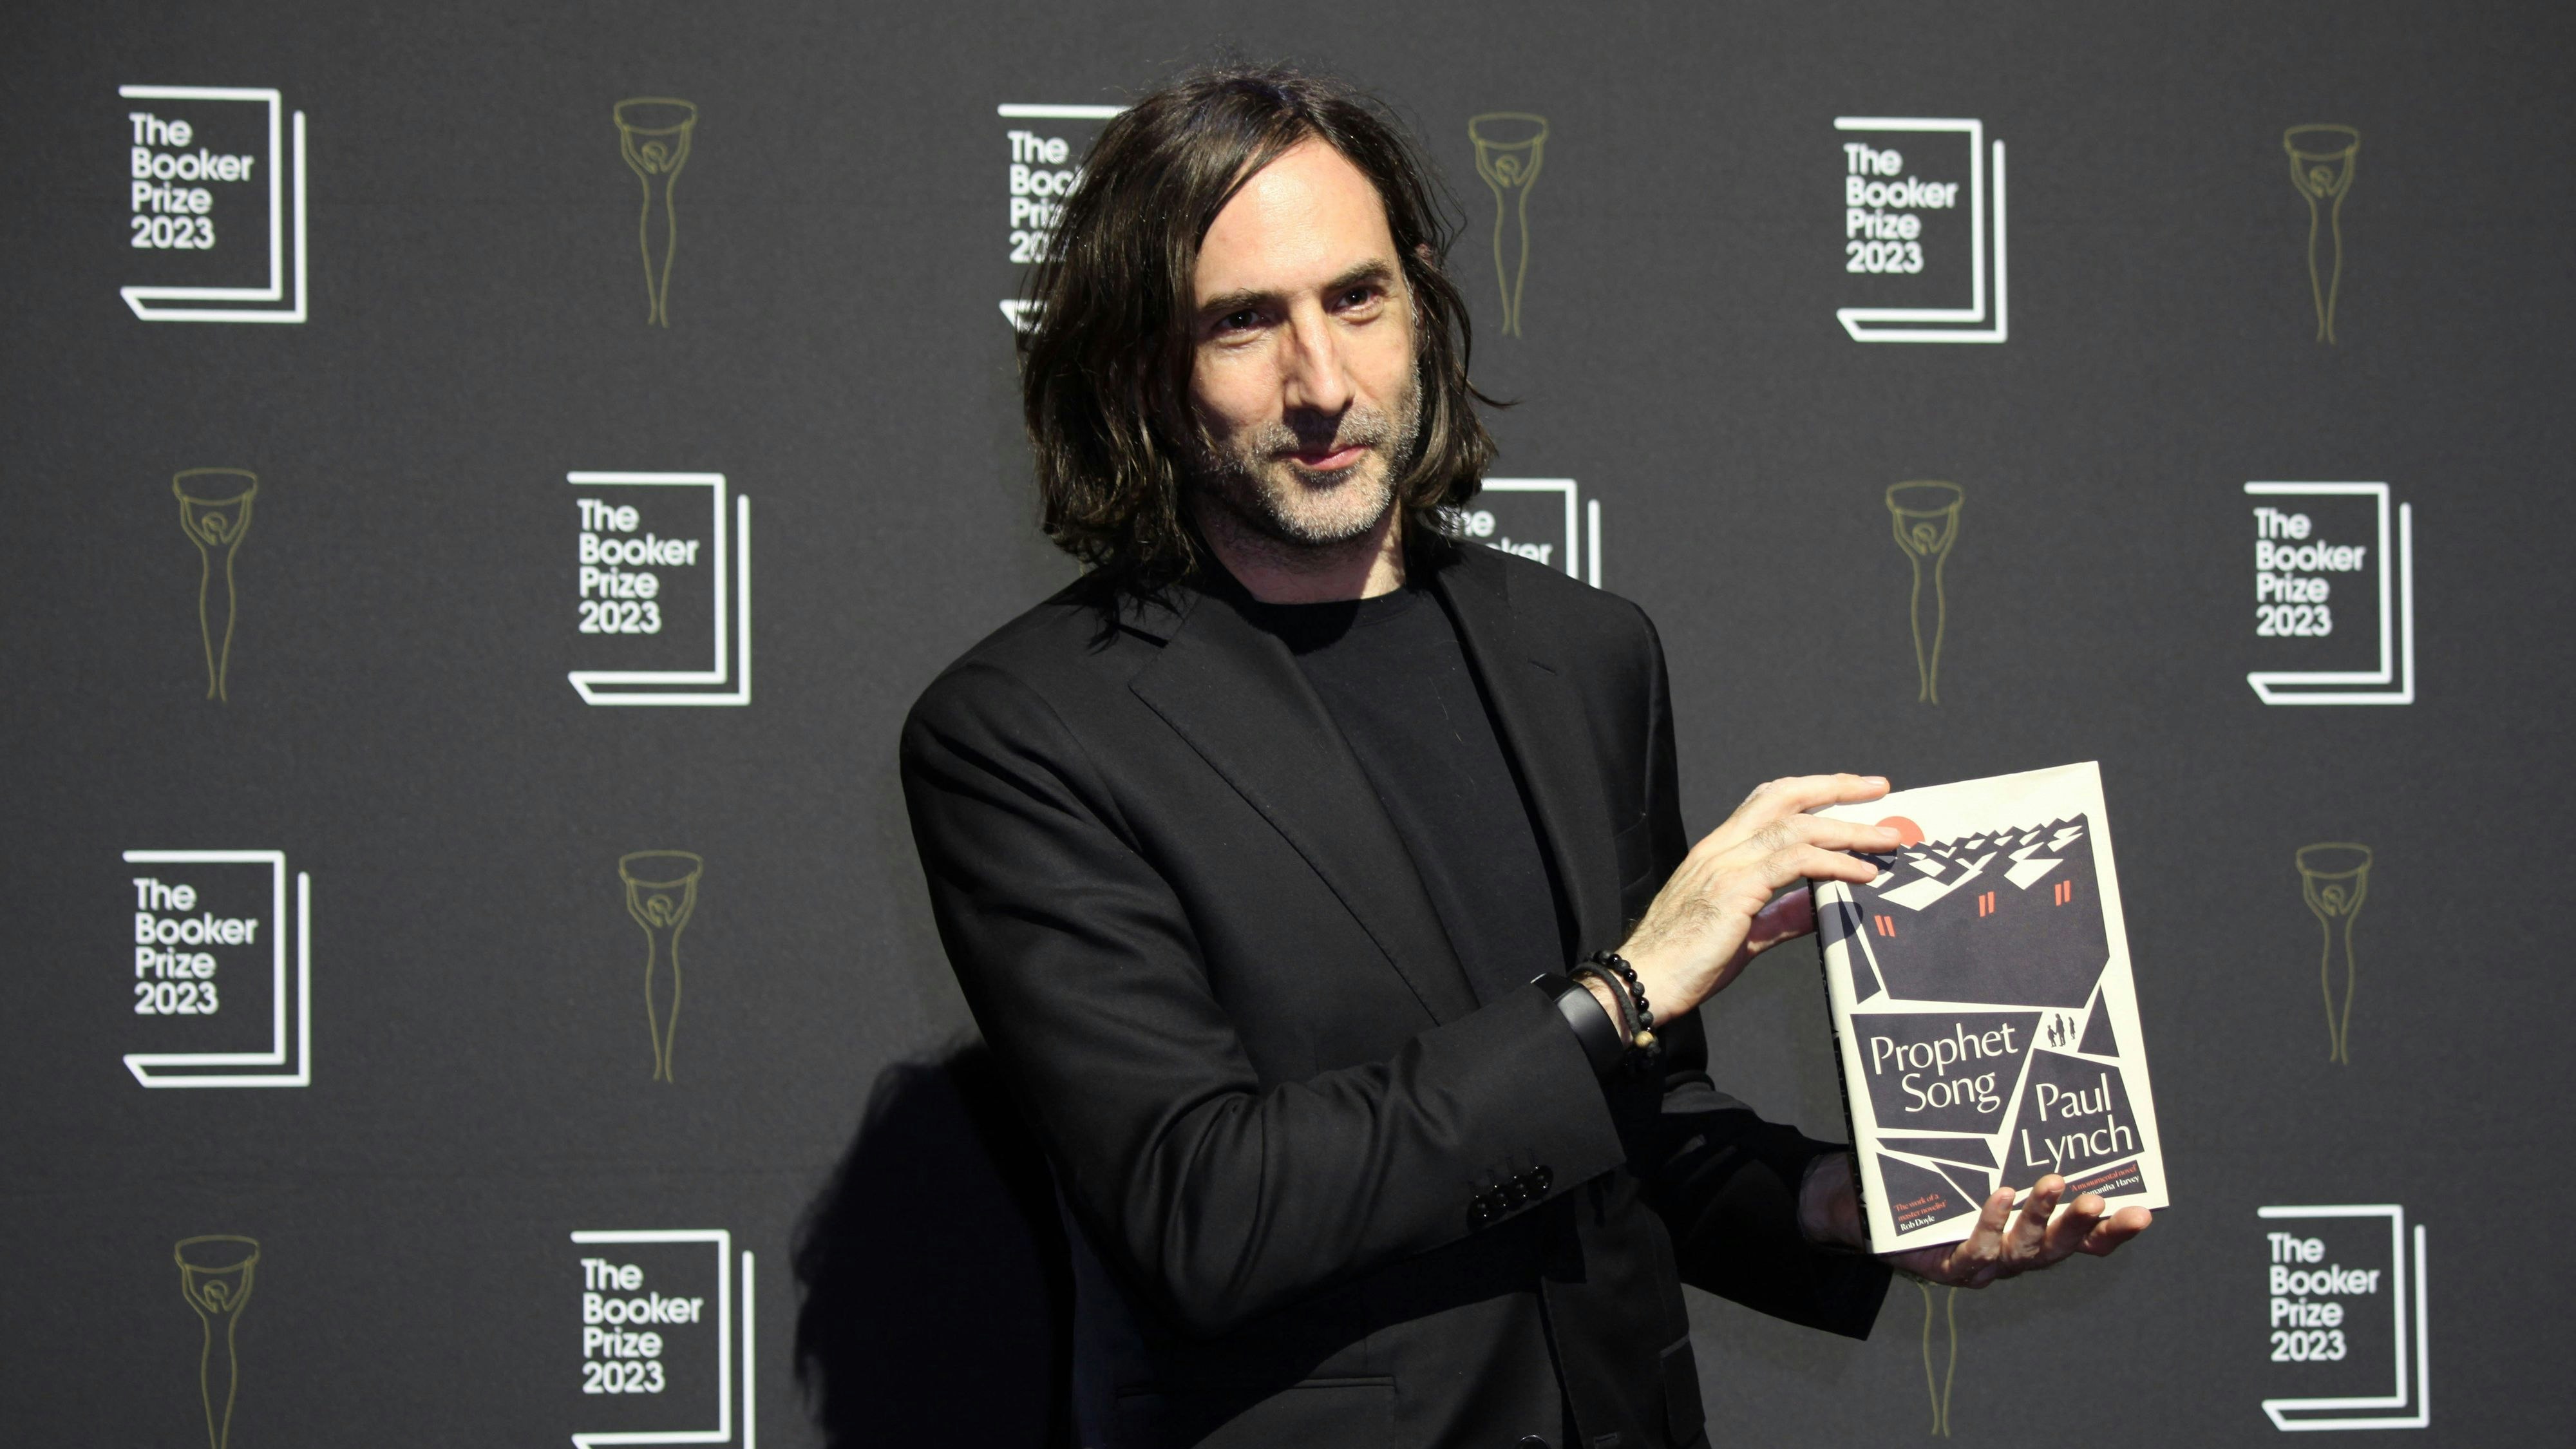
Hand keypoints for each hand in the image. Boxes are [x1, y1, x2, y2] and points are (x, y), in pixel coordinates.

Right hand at [1615, 773, 1896, 1018]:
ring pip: (1796, 826)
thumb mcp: (1745, 934)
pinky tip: (1860, 872)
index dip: (1812, 790)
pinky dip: (1834, 863)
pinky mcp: (1734, 889)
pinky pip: (1794, 862)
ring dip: (1848, 830)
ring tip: (1885, 840)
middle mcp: (1721, 848)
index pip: (1768, 801)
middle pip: (1784, 795)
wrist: (1645, 982)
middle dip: (1835, 787)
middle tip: (1879, 789)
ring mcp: (1725, 865)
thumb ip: (1781, 915)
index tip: (1852, 792)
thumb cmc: (1685, 962)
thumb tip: (1818, 904)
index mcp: (1719, 851)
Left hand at [1884, 1175, 2153, 1287]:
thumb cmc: (1939, 1187)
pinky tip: (2000, 1196)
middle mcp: (2018, 1253)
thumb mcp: (1982, 1165)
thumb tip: (2043, 1091)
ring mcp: (1987, 1264)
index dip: (2113, 1231)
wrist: (1876, 1215)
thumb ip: (2014, 1149)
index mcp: (2036, 1233)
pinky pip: (1976, 1251)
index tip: (2143, 1213)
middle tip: (2098, 1200)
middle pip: (2060, 1247)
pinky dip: (1990, 1224)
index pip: (2085, 1239)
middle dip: (2082, 1224)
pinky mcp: (1951, 1267)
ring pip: (2023, 1249)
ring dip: (2040, 1218)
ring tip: (2052, 1184)